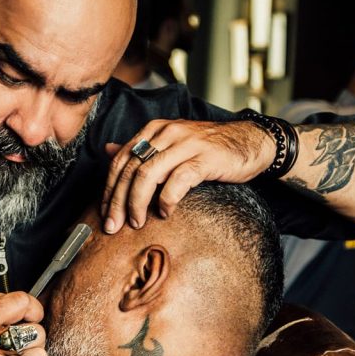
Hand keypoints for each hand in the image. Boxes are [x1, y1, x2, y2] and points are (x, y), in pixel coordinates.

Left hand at [100, 119, 274, 232]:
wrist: (249, 142)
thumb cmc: (208, 148)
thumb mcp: (170, 144)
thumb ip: (140, 148)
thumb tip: (107, 150)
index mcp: (153, 130)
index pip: (121, 160)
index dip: (109, 189)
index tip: (105, 213)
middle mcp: (166, 133)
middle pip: (131, 169)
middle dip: (118, 201)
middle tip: (113, 225)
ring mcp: (185, 144)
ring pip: (148, 174)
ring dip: (137, 203)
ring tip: (137, 222)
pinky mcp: (204, 158)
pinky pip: (177, 180)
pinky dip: (167, 200)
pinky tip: (165, 212)